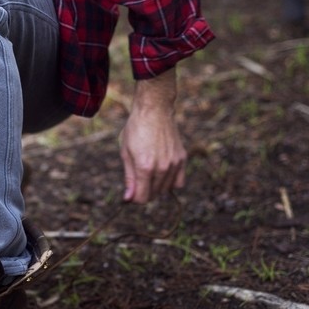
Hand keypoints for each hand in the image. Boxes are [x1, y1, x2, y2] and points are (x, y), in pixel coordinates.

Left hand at [119, 68, 185, 203]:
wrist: (154, 110)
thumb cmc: (136, 129)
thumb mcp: (126, 152)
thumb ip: (129, 177)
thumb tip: (129, 198)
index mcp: (145, 167)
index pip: (142, 198)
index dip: (134, 198)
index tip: (130, 192)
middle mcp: (162, 167)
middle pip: (154, 195)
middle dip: (144, 192)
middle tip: (137, 179)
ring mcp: (174, 163)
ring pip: (166, 189)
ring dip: (156, 187)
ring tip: (148, 172)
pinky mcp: (182, 158)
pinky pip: (178, 182)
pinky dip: (170, 182)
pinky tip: (161, 173)